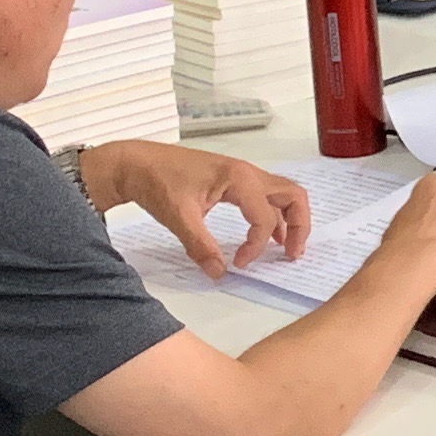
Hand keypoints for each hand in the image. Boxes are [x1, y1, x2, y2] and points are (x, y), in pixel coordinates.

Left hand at [91, 142, 310, 274]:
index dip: (256, 245)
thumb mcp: (179, 217)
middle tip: (292, 254)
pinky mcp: (232, 180)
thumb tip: (218, 272)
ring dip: (290, 219)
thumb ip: (201, 246)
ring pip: (282, 194)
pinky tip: (265, 234)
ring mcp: (241, 174)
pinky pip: (265, 195)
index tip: (239, 263)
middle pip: (292, 196)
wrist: (136, 163)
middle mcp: (247, 173)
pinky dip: (273, 214)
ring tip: (285, 247)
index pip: (265, 217)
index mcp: (238, 179)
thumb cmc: (157, 182)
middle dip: (299, 226)